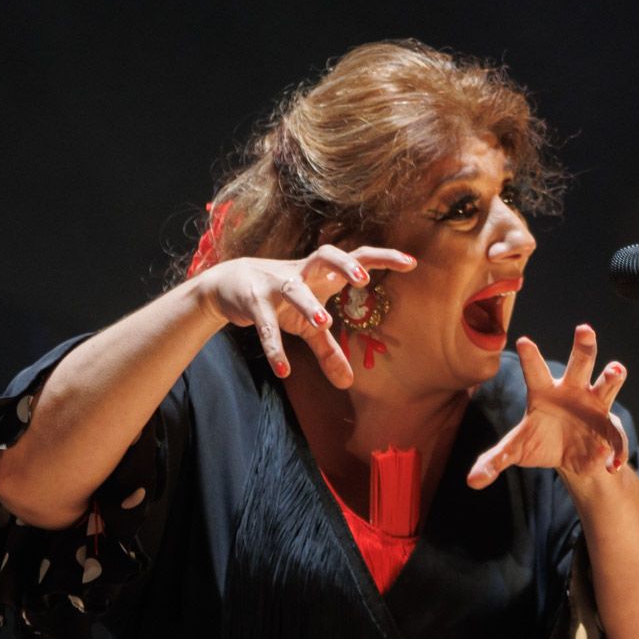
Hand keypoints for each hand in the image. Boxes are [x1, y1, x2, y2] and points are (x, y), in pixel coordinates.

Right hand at [196, 244, 415, 386]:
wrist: (227, 284)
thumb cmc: (280, 299)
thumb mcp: (307, 325)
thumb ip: (329, 349)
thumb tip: (348, 383)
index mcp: (321, 273)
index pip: (357, 256)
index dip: (383, 257)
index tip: (411, 262)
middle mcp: (301, 272)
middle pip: (325, 255)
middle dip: (343, 264)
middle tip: (362, 279)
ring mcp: (275, 284)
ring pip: (293, 289)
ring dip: (307, 305)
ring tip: (324, 323)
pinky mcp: (252, 301)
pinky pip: (264, 325)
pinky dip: (274, 347)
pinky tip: (284, 371)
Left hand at [467, 324, 629, 488]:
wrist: (569, 455)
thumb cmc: (540, 440)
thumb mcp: (517, 450)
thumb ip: (495, 460)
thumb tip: (472, 481)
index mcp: (544, 390)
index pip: (535, 370)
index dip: (530, 357)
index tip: (523, 341)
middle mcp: (572, 389)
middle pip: (580, 363)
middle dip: (583, 346)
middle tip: (583, 329)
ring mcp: (595, 405)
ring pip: (606, 384)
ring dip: (611, 376)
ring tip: (616, 370)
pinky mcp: (609, 427)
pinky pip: (616, 436)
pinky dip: (616, 449)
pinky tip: (612, 465)